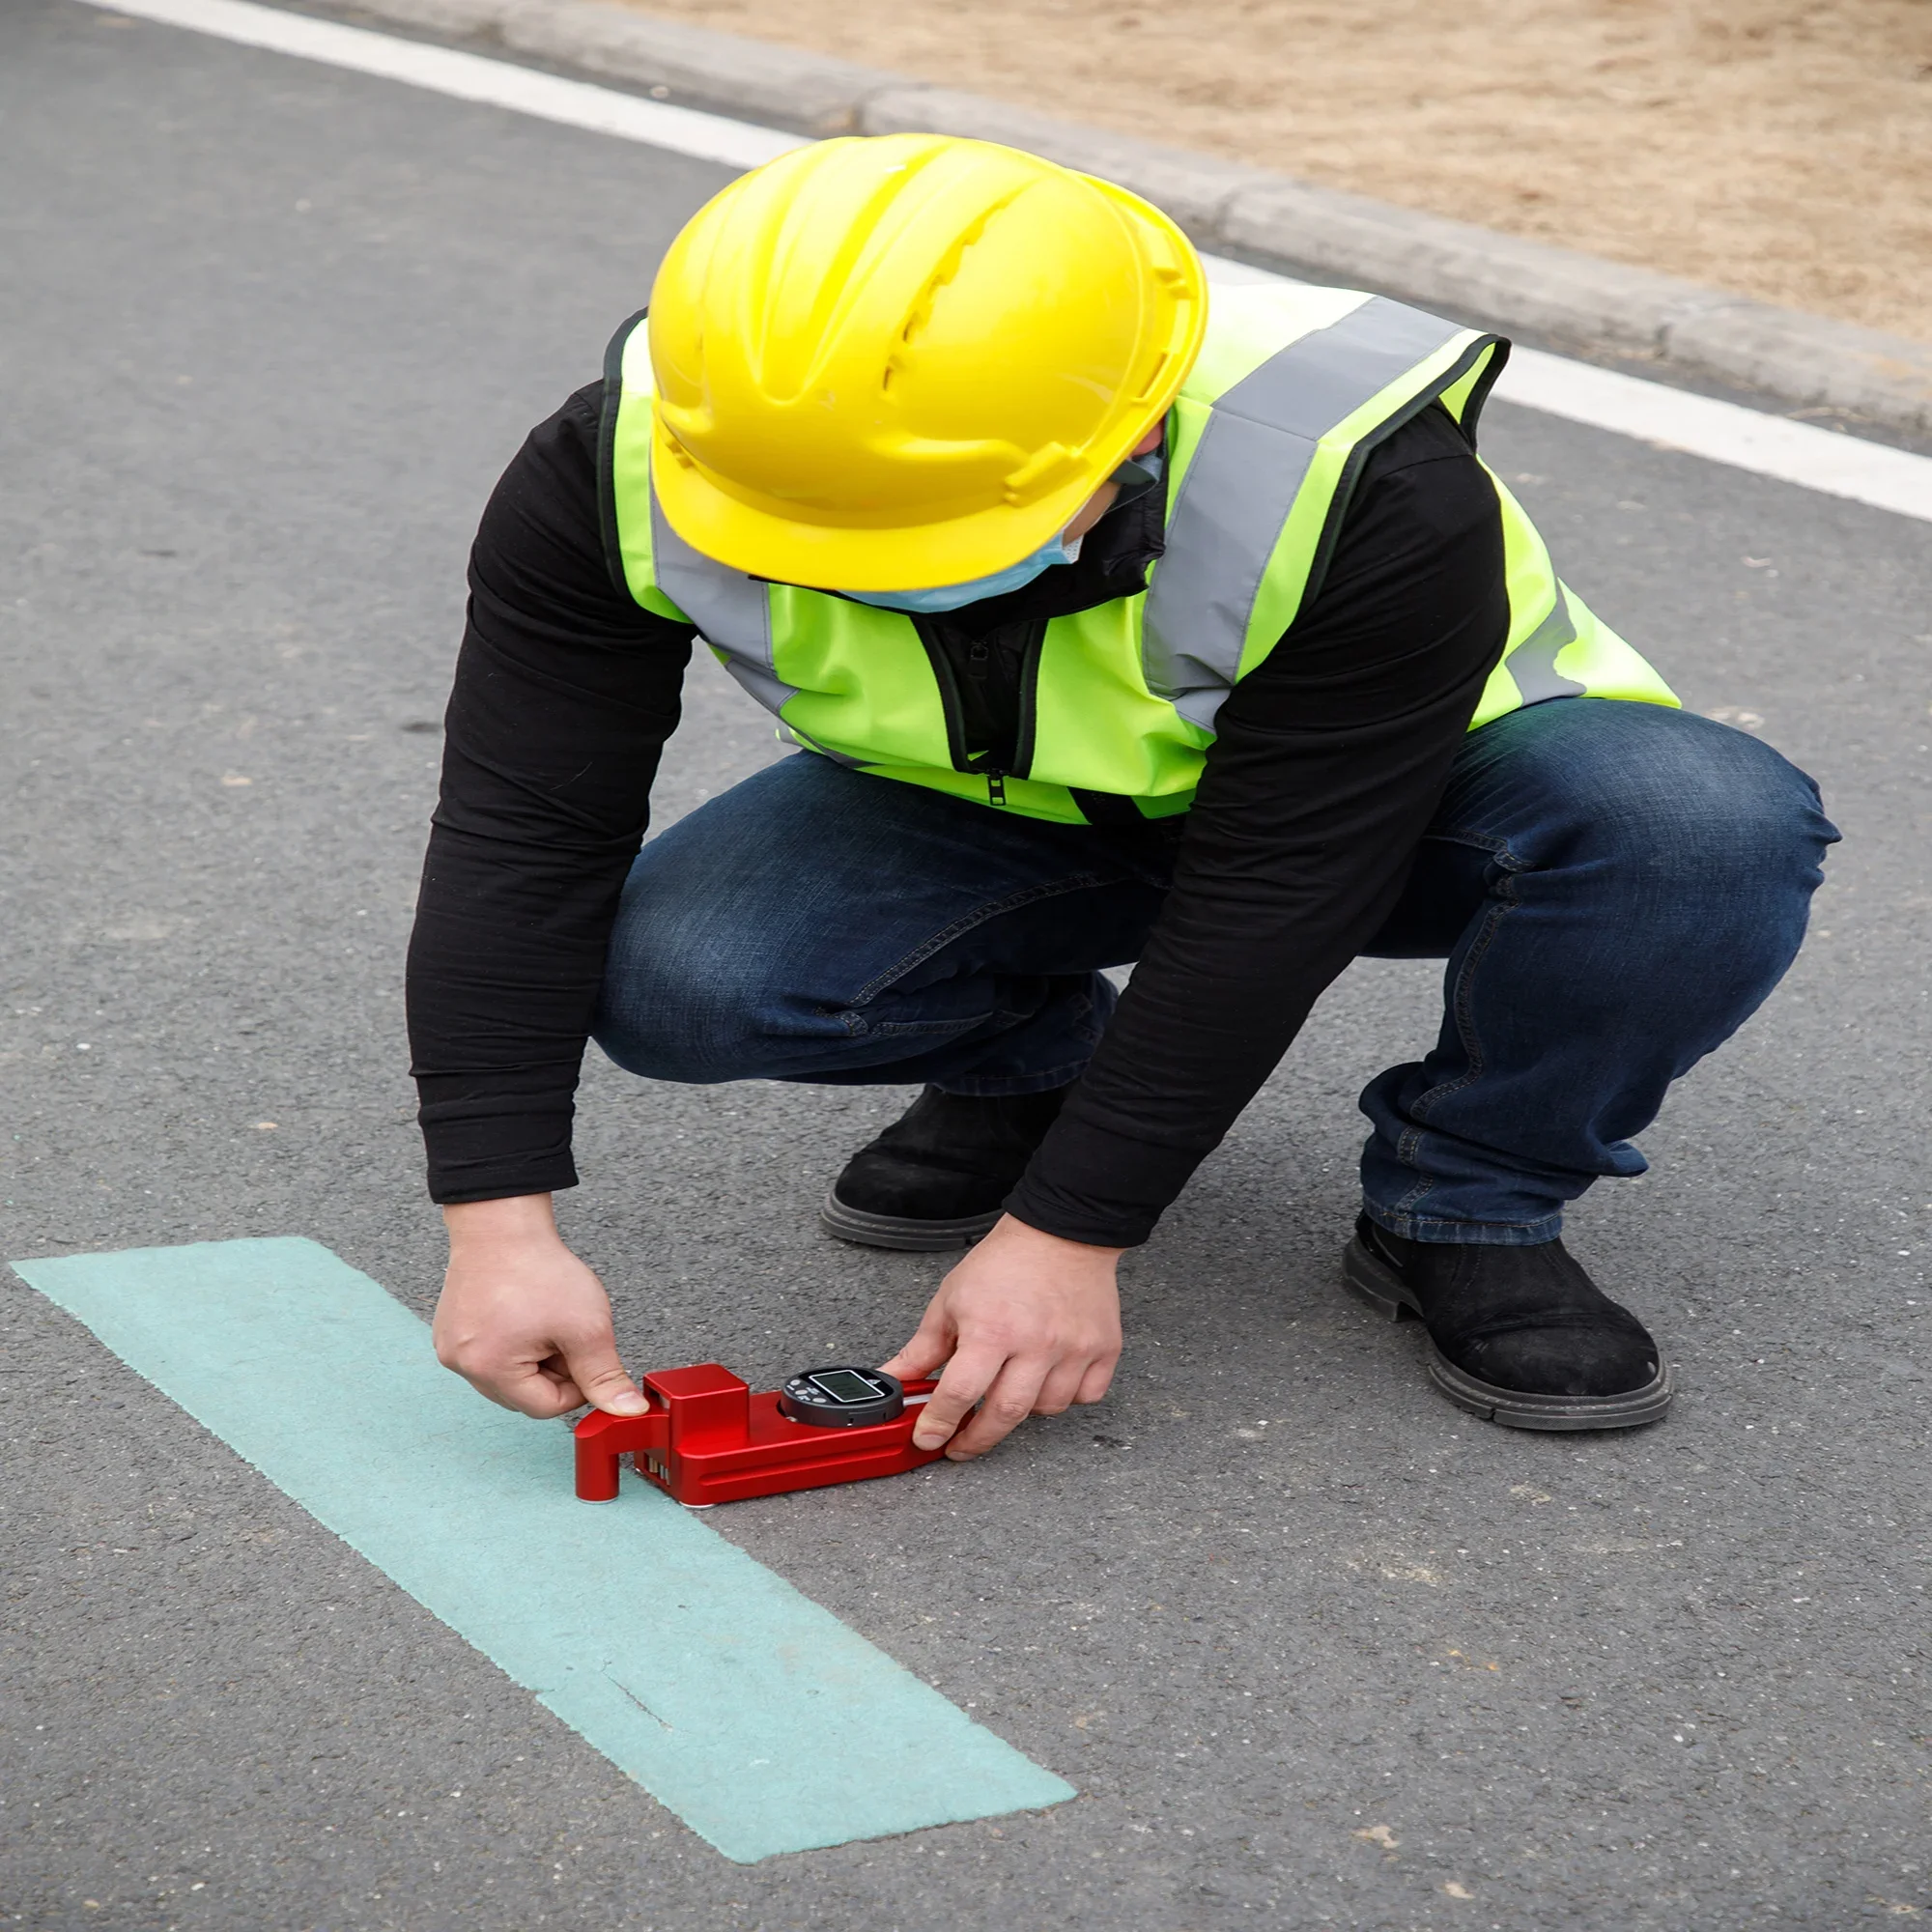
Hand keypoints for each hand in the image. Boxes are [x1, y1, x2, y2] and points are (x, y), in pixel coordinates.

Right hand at [433, 1194, 647, 1419]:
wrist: (503, 1224)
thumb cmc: (539, 1269)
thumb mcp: (585, 1326)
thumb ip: (604, 1375)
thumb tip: (626, 1411)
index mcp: (489, 1369)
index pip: (546, 1408)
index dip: (576, 1386)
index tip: (585, 1355)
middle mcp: (460, 1364)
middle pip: (524, 1395)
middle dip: (553, 1372)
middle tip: (564, 1332)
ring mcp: (450, 1347)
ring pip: (507, 1376)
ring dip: (533, 1358)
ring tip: (542, 1320)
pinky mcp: (450, 1330)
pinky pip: (489, 1355)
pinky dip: (512, 1344)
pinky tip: (522, 1314)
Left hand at [880, 1215, 1122, 1460]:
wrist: (1060, 1232)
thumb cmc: (1005, 1263)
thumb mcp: (951, 1301)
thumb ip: (923, 1349)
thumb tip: (895, 1379)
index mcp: (992, 1328)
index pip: (960, 1393)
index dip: (939, 1423)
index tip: (929, 1438)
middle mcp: (1036, 1343)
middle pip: (1005, 1414)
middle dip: (977, 1439)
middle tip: (961, 1444)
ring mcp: (1074, 1348)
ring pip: (1047, 1409)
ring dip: (1023, 1410)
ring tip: (1008, 1389)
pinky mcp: (1104, 1348)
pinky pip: (1085, 1396)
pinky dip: (1065, 1396)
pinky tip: (1048, 1377)